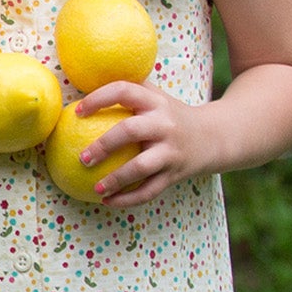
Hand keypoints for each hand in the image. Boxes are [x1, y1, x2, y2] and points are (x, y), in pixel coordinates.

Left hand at [73, 80, 212, 207]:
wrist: (213, 136)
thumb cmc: (170, 116)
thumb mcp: (155, 97)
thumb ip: (128, 92)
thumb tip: (79, 90)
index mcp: (155, 102)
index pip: (124, 90)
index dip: (99, 98)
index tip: (78, 112)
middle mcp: (164, 124)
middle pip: (130, 131)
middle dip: (103, 144)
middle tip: (83, 158)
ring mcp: (170, 151)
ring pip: (141, 167)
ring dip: (116, 179)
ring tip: (96, 189)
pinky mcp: (174, 174)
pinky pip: (149, 190)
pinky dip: (128, 199)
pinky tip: (108, 201)